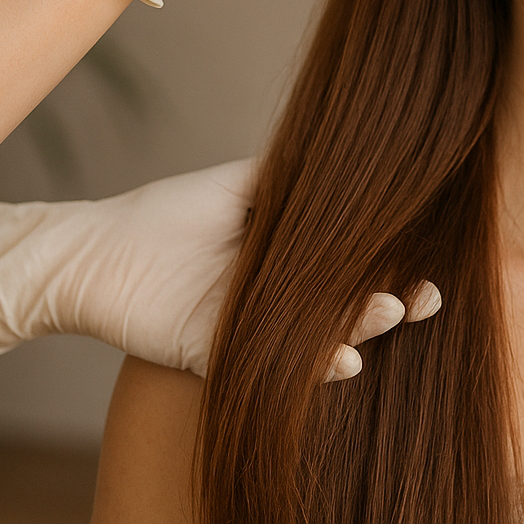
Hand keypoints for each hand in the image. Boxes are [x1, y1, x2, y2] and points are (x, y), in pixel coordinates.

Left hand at [0, 159, 439, 379]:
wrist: (92, 249)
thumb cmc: (164, 215)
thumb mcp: (240, 185)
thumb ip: (293, 178)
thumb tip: (358, 153)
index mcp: (293, 265)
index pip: (358, 273)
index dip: (399, 273)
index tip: (431, 270)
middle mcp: (282, 304)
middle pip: (352, 311)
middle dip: (395, 308)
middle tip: (422, 297)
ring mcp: (256, 334)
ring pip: (324, 342)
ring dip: (361, 334)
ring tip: (384, 314)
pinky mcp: (220, 359)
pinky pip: (276, 370)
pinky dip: (314, 370)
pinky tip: (345, 360)